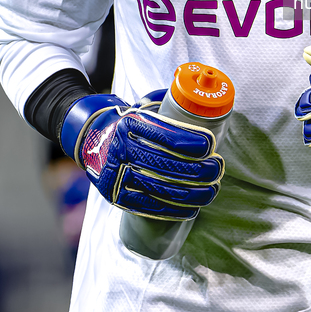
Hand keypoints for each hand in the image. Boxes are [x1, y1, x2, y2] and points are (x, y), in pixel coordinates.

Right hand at [60, 90, 223, 218]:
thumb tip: (207, 102)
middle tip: (217, 168)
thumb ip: (172, 100)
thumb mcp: (145, 104)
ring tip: (213, 189)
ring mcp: (117, 174)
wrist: (93, 141)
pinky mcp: (116, 196)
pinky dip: (173, 211)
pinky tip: (192, 208)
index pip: (167, 134)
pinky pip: (148, 207)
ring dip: (193, 193)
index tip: (211, 146)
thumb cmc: (132, 122)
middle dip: (200, 169)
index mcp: (131, 123)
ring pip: (161, 188)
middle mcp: (122, 148)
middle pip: (167, 164)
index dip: (193, 142)